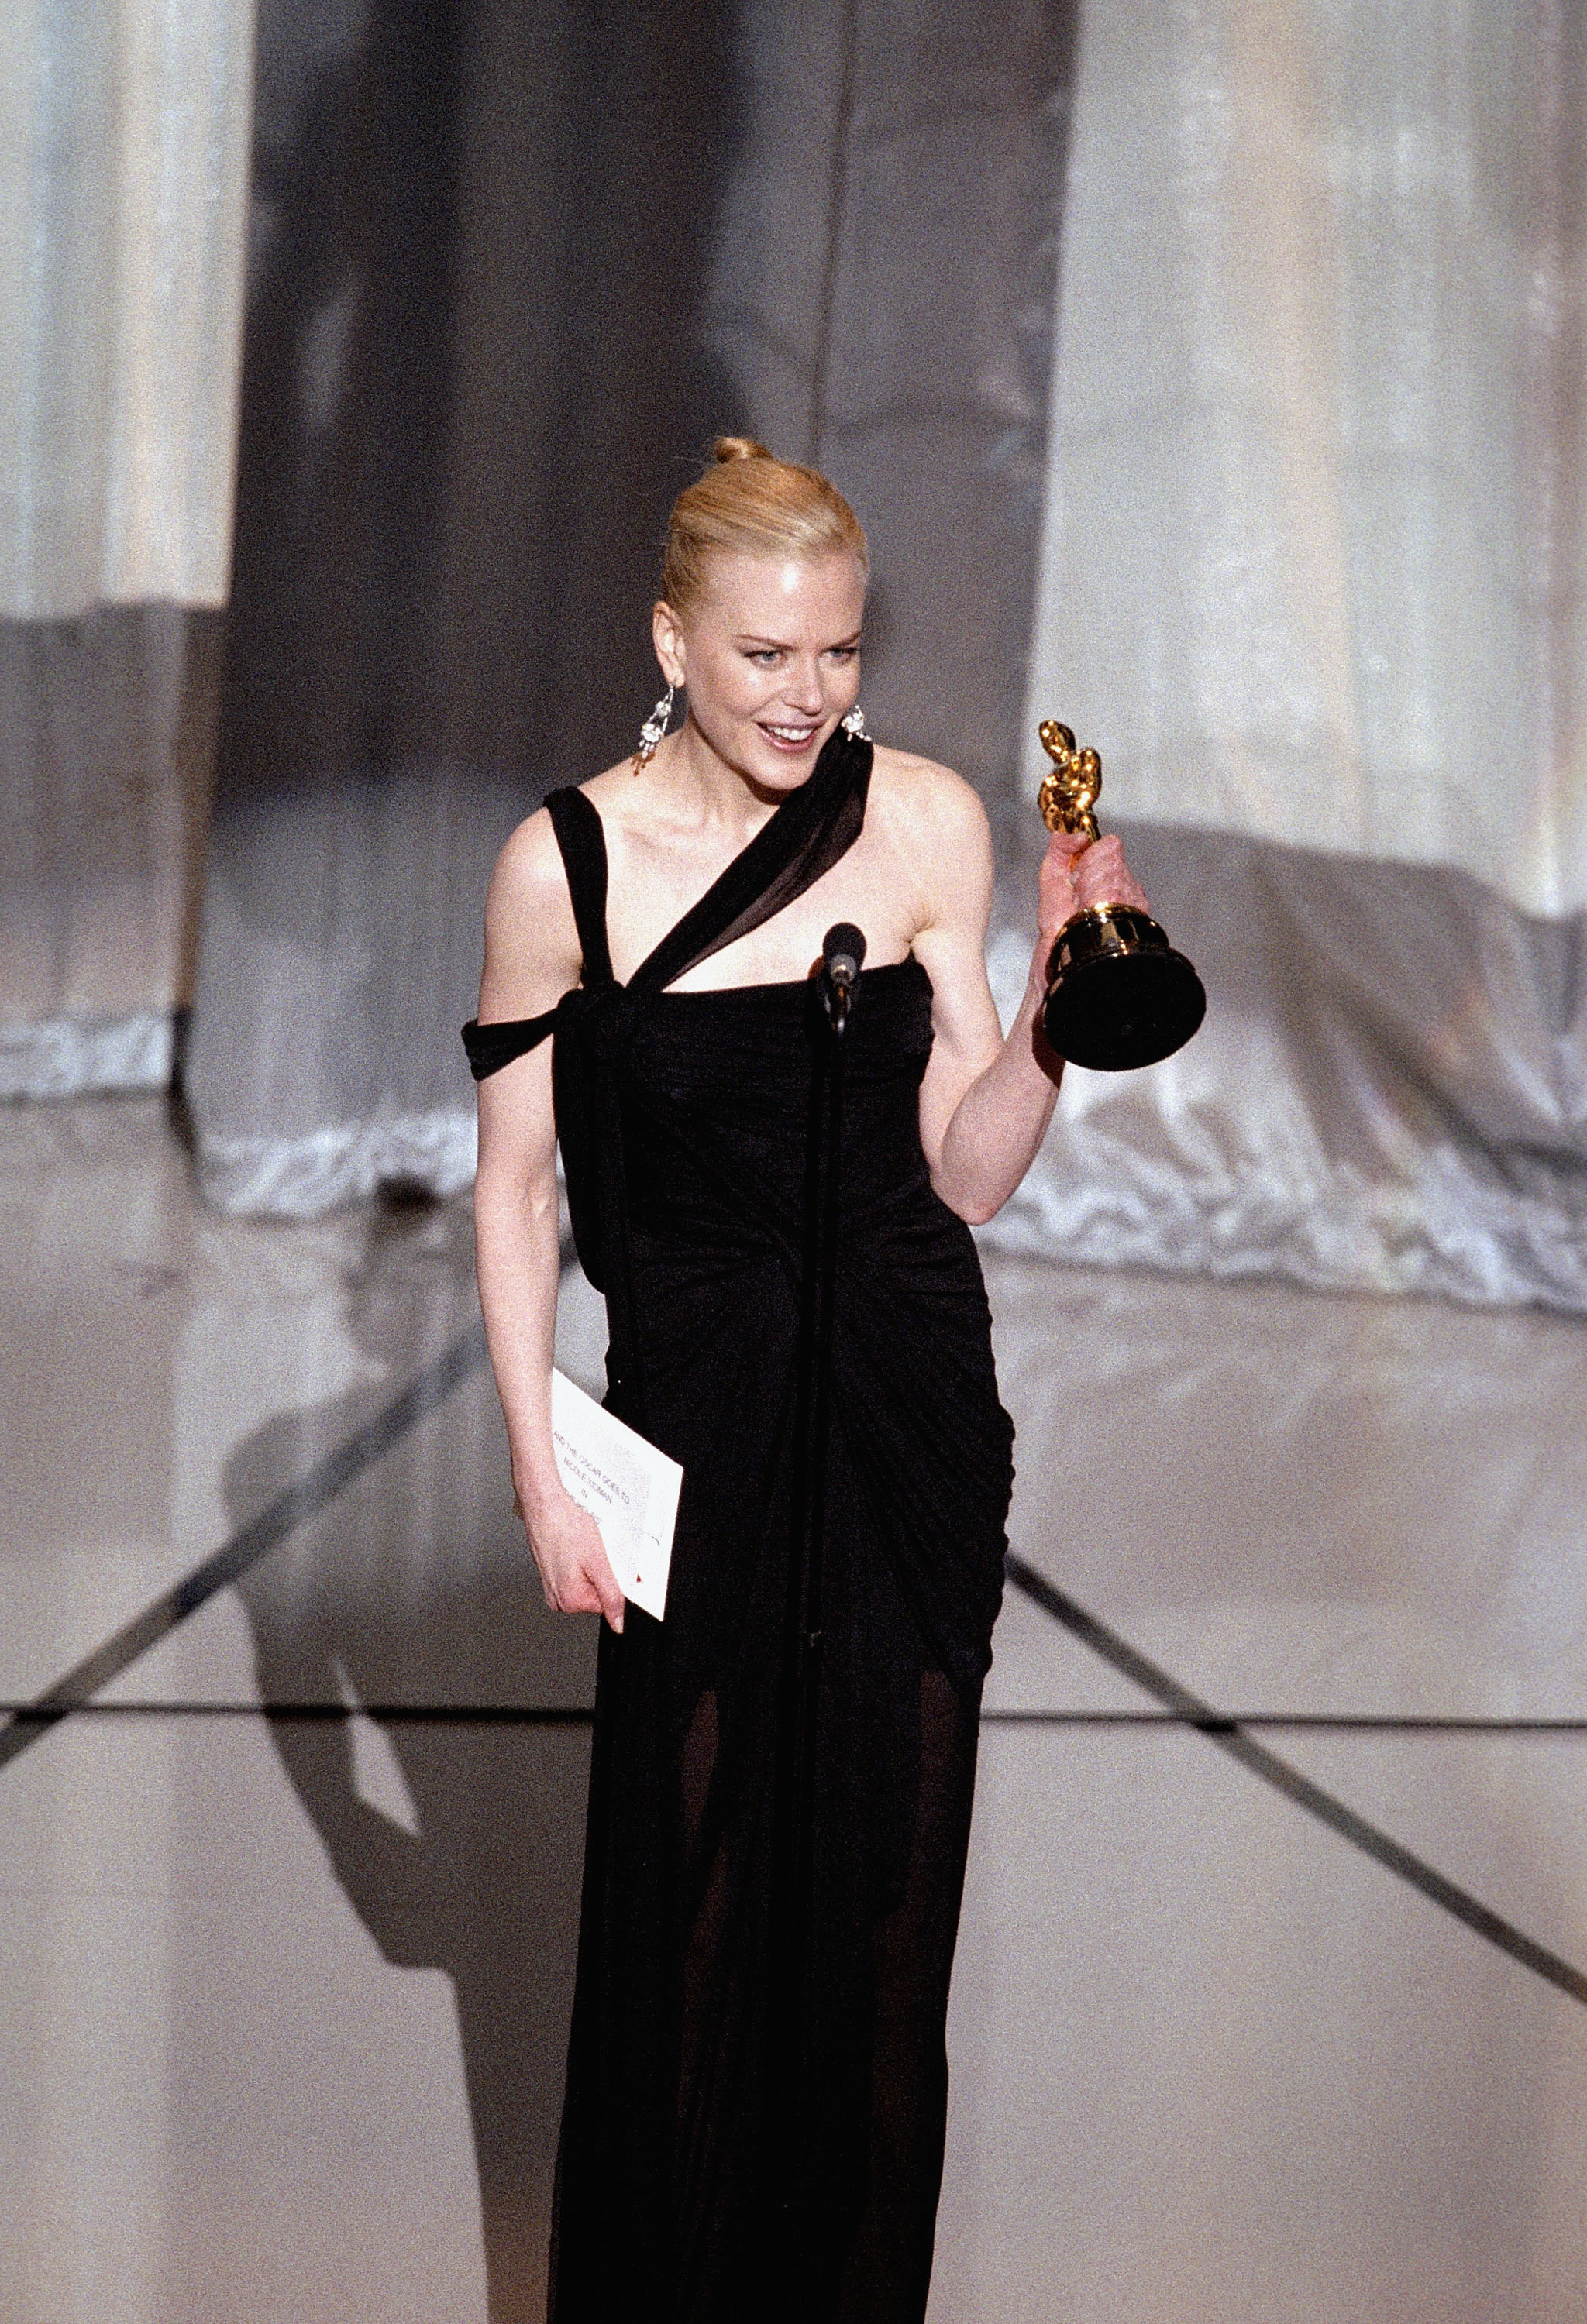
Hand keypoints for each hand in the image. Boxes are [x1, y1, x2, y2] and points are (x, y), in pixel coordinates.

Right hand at [512, 1481, 624, 1631]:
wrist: (544, 1503)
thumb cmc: (564, 1525)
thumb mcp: (597, 1562)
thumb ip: (611, 1596)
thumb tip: (618, 1623)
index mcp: (569, 1600)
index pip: (608, 1603)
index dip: (616, 1582)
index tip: (615, 1565)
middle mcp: (557, 1598)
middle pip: (596, 1592)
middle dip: (603, 1572)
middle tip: (597, 1551)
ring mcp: (551, 1585)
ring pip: (586, 1580)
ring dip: (592, 1564)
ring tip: (584, 1545)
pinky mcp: (550, 1572)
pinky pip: (575, 1572)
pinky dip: (581, 1559)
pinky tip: (578, 1544)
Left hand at [1038, 828, 1151, 943]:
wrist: (1065, 952)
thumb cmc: (1059, 924)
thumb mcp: (1052, 877)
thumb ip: (1059, 849)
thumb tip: (1072, 834)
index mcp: (1107, 872)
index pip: (1109, 844)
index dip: (1088, 858)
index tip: (1075, 878)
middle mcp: (1125, 884)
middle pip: (1112, 855)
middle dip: (1087, 874)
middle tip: (1078, 897)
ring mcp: (1133, 896)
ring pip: (1113, 871)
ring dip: (1091, 891)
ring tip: (1084, 909)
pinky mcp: (1135, 909)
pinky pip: (1113, 889)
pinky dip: (1097, 901)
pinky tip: (1093, 915)